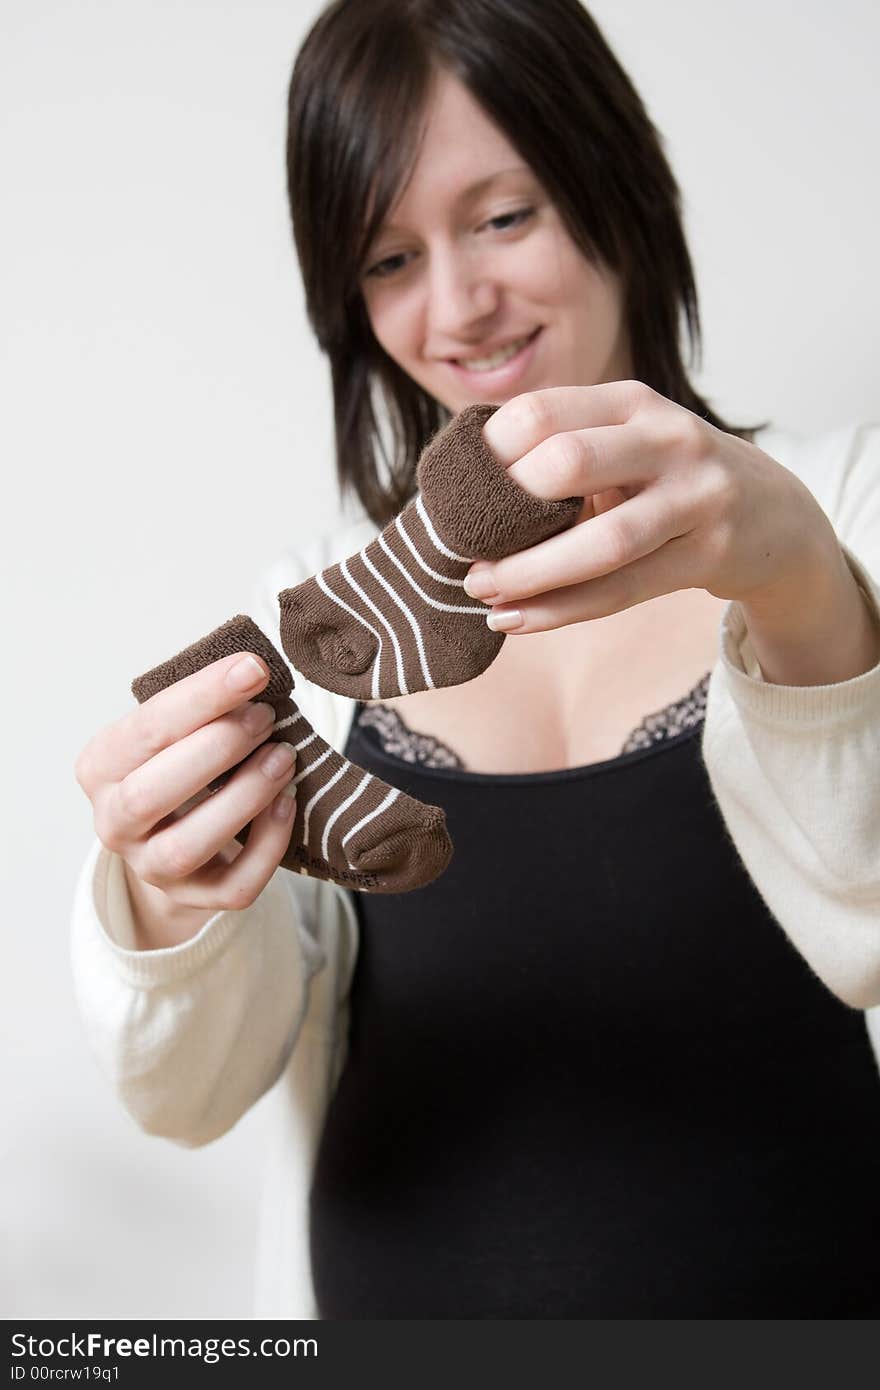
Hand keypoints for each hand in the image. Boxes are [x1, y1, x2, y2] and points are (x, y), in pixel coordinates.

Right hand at [74, 652, 297, 933]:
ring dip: (243, 797)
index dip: (202, 697)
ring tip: (284, 757)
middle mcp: (114, 822)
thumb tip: (255, 672)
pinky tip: (288, 802)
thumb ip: (202, 708)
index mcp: (101, 766)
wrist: (175, 827)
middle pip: (152, 793)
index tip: (253, 669)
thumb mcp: (174, 729)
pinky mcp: (194, 896)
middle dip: (218, 748)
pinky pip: (233, 885)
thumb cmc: (180, 760)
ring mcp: (150, 866)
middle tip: (266, 716)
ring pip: (188, 845)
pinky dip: (267, 845)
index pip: (146, 729)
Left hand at [463, 381, 839, 633]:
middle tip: (464, 550)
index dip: (488, 457)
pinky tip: (518, 621)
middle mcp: (667, 437)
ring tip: (482, 591)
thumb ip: (561, 455)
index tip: (458, 498)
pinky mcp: (711, 552)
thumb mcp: (626, 445)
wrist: (775, 516)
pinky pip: (624, 588)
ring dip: (530, 573)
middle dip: (503, 513)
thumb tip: (458, 500)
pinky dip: (563, 609)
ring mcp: (697, 494)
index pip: (540, 413)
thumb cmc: (669, 481)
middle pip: (567, 463)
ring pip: (601, 540)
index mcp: (630, 402)